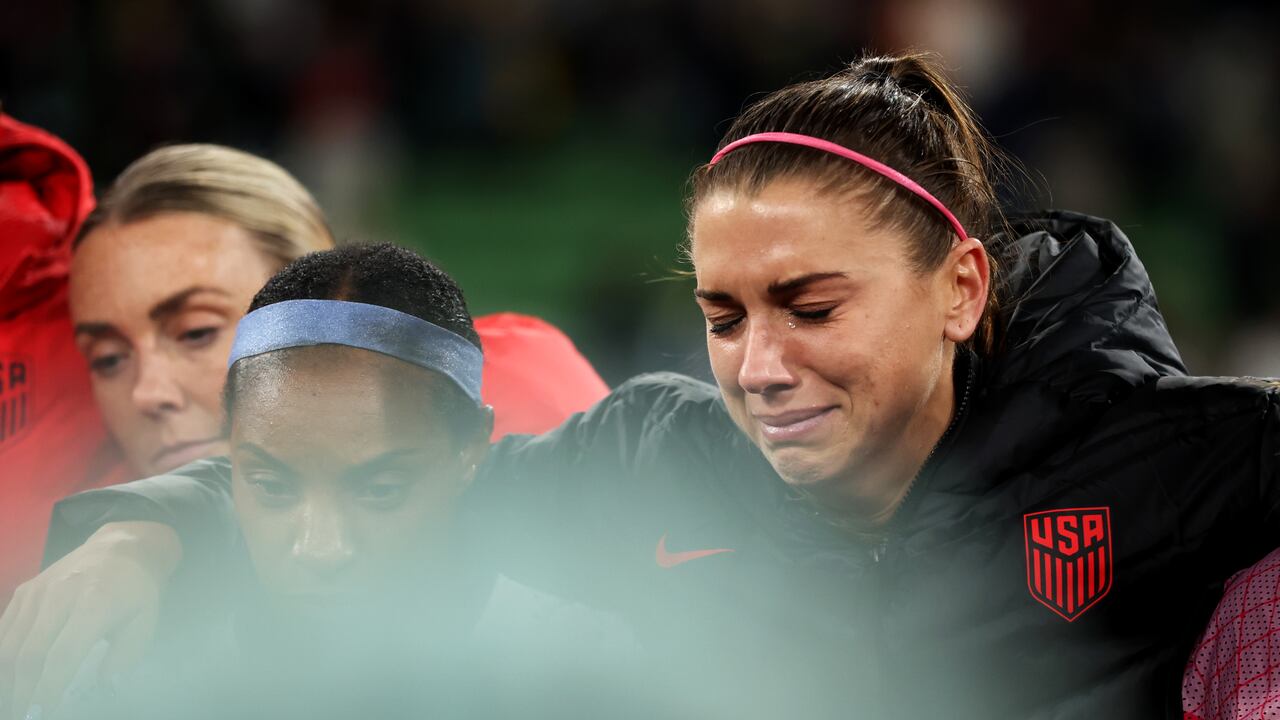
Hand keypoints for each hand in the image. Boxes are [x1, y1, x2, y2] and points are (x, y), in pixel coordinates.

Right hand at [0, 522, 180, 719]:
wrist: (119, 548)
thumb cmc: (135, 589)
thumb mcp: (146, 619)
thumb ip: (128, 653)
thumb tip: (104, 684)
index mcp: (94, 602)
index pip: (63, 654)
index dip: (49, 688)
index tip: (42, 713)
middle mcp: (59, 596)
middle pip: (30, 654)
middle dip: (23, 692)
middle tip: (24, 717)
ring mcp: (36, 592)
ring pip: (11, 645)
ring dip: (8, 680)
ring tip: (14, 705)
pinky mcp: (23, 592)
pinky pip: (4, 630)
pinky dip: (3, 658)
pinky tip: (7, 679)